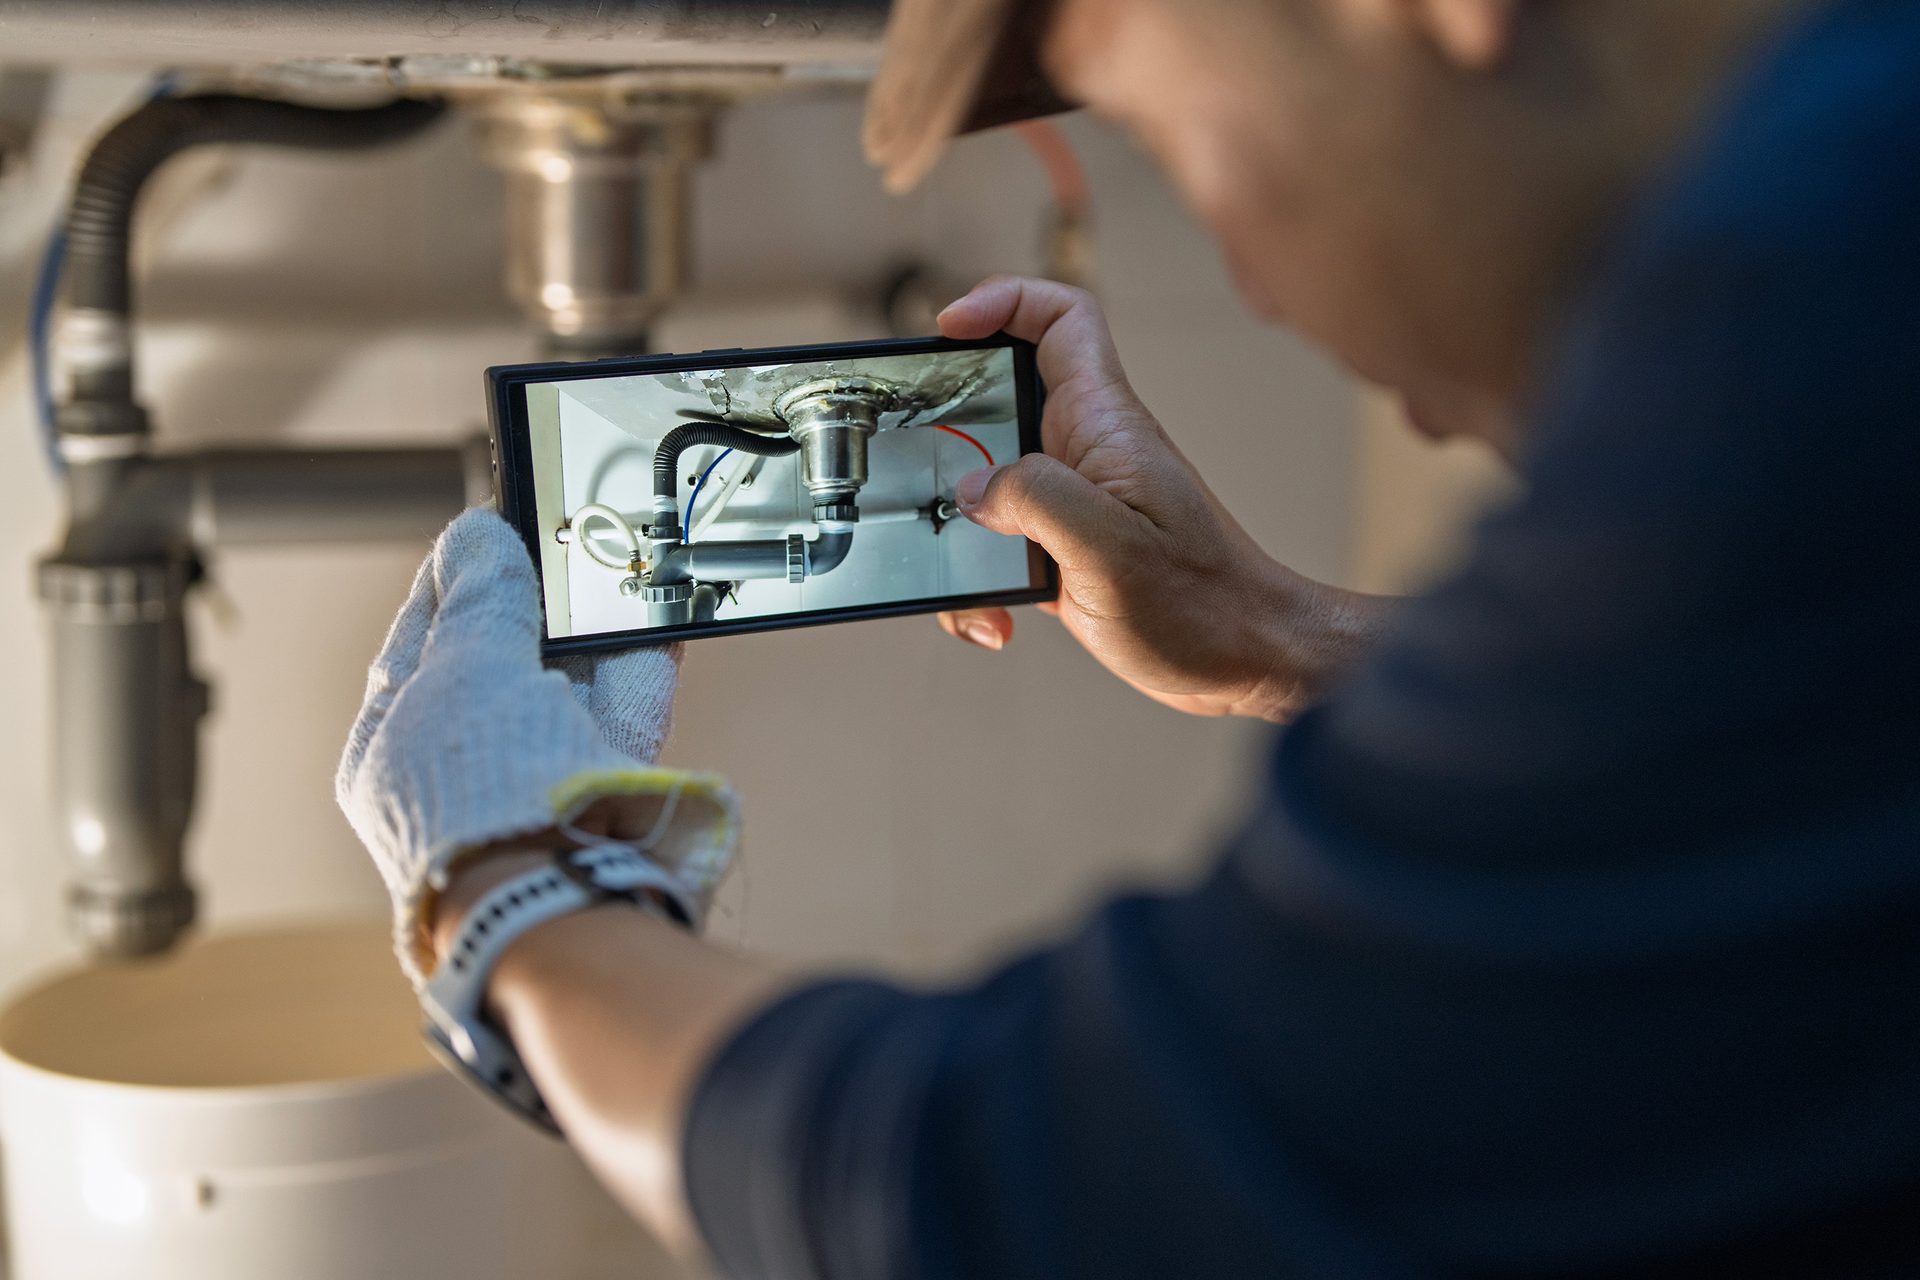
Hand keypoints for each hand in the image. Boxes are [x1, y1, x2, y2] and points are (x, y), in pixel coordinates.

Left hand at [336, 507, 732, 985]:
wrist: (554, 902)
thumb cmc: (478, 795)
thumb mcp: (464, 665)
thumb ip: (478, 595)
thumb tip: (479, 534)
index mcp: (391, 747)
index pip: (420, 640)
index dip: (455, 576)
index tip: (490, 524)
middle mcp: (462, 770)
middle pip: (501, 660)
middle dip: (536, 605)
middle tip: (560, 546)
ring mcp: (531, 787)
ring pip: (566, 688)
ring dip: (592, 634)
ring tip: (613, 575)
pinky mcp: (601, 798)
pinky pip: (618, 719)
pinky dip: (638, 671)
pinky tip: (659, 625)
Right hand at [936, 276, 1388, 720]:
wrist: (1247, 661)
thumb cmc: (1204, 605)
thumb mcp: (1110, 548)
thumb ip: (1035, 499)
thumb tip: (973, 488)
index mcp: (1105, 426)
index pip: (1060, 320)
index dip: (1003, 301)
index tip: (950, 326)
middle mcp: (1086, 453)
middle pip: (1002, 397)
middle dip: (949, 428)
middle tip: (917, 463)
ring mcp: (1074, 503)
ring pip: (989, 484)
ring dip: (960, 531)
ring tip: (963, 572)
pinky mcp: (1065, 552)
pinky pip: (1000, 546)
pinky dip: (982, 584)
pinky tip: (996, 618)